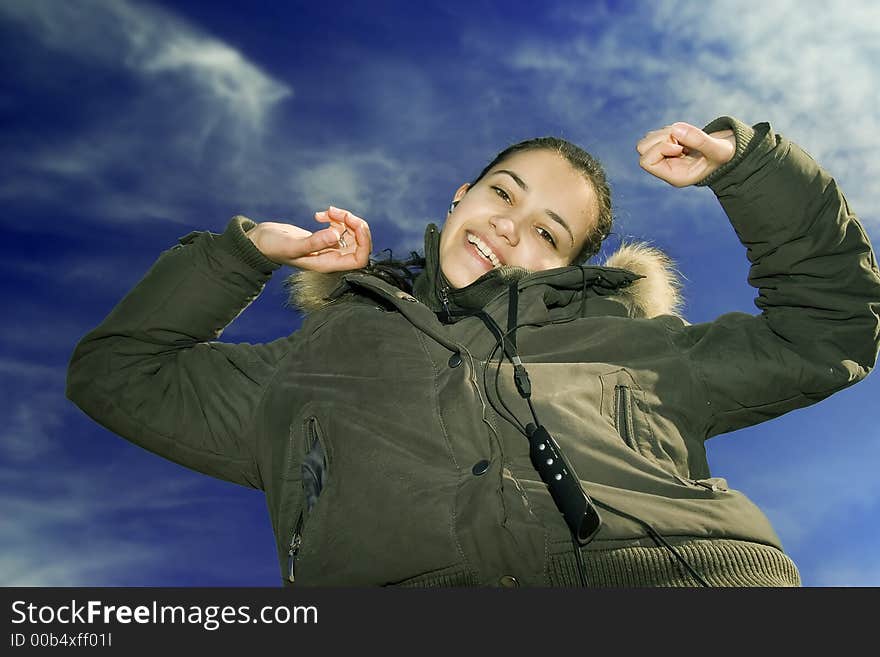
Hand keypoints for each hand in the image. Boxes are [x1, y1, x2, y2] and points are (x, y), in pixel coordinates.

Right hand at [247, 206, 371, 271]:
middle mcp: (332, 257)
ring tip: (327, 211)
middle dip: (354, 225)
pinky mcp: (325, 236)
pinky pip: (340, 226)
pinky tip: (319, 215)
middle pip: (359, 243)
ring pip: (351, 232)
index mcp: (329, 264)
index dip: (364, 242)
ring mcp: (329, 247)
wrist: (260, 242)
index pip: (360, 258)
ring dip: (344, 218)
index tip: (355, 225)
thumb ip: (314, 242)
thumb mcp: (293, 245)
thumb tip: (336, 235)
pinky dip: (334, 217)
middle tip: (338, 213)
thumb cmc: (273, 248)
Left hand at [636, 122, 735, 186]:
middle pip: (642, 149)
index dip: (659, 149)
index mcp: (674, 175)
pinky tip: (685, 135)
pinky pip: (657, 133)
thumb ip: (699, 141)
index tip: (679, 147)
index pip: (647, 162)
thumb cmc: (727, 155)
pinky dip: (669, 129)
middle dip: (661, 138)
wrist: (732, 151)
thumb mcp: (719, 150)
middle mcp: (667, 167)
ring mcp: (666, 156)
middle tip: (682, 139)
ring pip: (648, 139)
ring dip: (666, 132)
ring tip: (687, 137)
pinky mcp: (668, 145)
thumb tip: (676, 130)